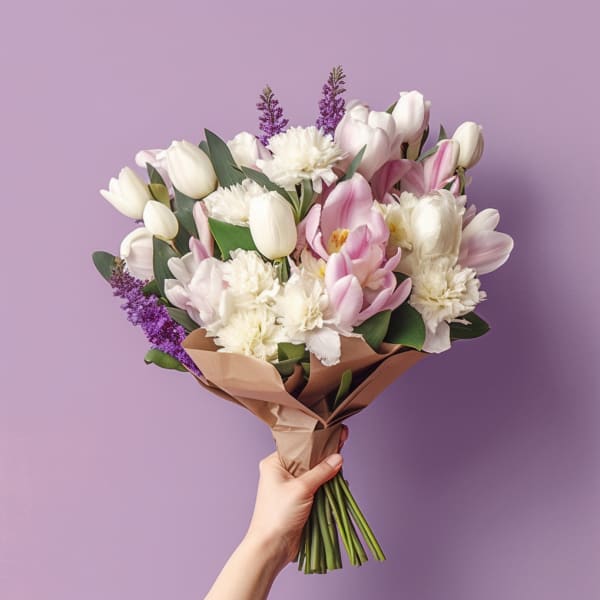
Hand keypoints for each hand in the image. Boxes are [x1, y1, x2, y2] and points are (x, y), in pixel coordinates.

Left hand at [245, 426, 348, 568]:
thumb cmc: (278, 515)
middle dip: (325, 456)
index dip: (318, 440)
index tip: (335, 432)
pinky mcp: (299, 500)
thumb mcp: (301, 489)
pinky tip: (339, 480)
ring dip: (328, 473)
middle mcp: (281, 472)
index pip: (300, 445)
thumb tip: (338, 457)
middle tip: (342, 443)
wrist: (271, 548)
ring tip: (342, 463)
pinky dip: (327, 486)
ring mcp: (291, 486)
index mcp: (275, 463)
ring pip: (315, 474)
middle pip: (309, 458)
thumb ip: (321, 472)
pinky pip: (317, 488)